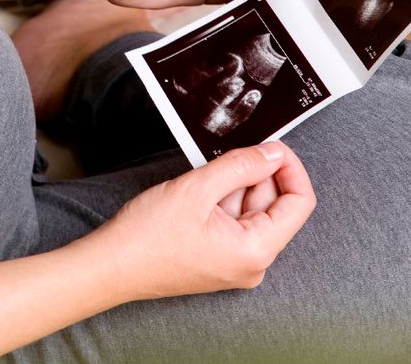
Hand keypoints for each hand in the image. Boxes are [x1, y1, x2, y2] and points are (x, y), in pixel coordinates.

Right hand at [87, 142, 315, 298]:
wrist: (111, 266)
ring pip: (251, 210)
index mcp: (256, 250)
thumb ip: (242, 166)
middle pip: (274, 205)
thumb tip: (274, 152)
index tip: (271, 144)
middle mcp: (253, 262)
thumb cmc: (148, 235)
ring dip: (233, 186)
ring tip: (201, 177)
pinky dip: (222, 199)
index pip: (299, 203)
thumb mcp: (197, 189)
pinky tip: (198, 191)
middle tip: (226, 151)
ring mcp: (236, 262)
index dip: (290, 168)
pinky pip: (234, 222)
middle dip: (255, 174)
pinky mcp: (219, 258)